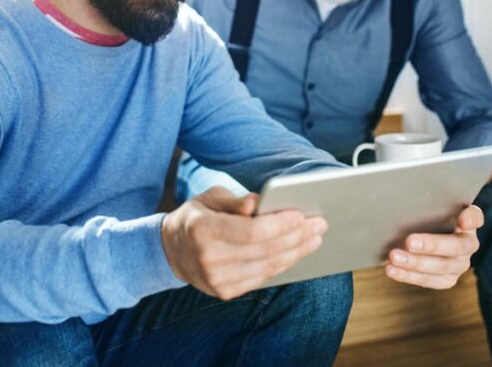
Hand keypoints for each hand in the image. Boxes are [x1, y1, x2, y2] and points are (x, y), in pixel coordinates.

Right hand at [161, 186, 326, 299]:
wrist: (172, 250)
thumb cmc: (197, 217)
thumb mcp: (209, 198)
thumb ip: (234, 200)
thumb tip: (258, 202)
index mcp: (203, 230)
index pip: (252, 231)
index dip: (280, 224)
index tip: (302, 214)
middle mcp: (210, 259)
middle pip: (265, 250)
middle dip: (297, 236)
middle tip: (319, 224)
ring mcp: (217, 280)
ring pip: (268, 267)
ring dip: (296, 252)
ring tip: (314, 238)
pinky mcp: (225, 292)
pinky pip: (262, 278)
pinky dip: (282, 264)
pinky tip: (296, 252)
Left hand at [384, 204, 482, 289]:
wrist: (425, 233)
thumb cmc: (429, 214)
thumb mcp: (431, 204)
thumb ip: (429, 198)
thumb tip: (411, 191)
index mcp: (468, 222)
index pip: (475, 217)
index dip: (470, 219)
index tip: (462, 221)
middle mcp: (468, 244)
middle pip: (456, 247)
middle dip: (432, 245)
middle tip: (409, 241)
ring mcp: (459, 264)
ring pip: (442, 268)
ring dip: (416, 264)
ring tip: (394, 257)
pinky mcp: (446, 279)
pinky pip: (429, 281)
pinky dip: (408, 276)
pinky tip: (391, 269)